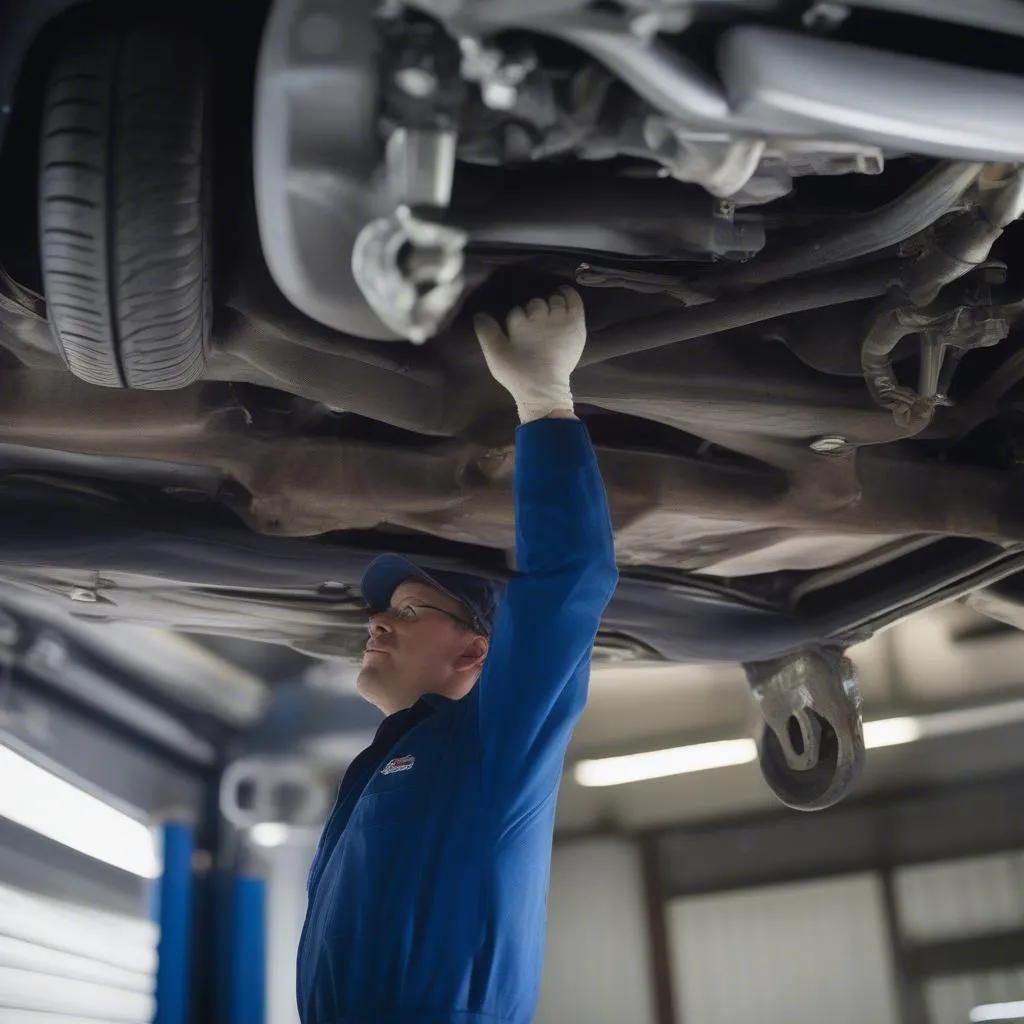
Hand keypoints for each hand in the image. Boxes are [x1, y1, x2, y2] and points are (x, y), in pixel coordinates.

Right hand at [473, 286, 586, 422]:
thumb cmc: (518, 374)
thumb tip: (479, 314)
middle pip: (536, 303)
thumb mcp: (495, 355)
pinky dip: (569, 294)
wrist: (544, 390)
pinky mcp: (575, 324)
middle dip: (534, 310)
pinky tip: (564, 293)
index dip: (518, 319)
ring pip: (554, 300)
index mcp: (519, 323)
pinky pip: (574, 301)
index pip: (517, 311)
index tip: (519, 328)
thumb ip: (486, 333)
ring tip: (550, 312)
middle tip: (535, 323)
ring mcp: (560, 319)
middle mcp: (540, 317)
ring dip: (551, 303)